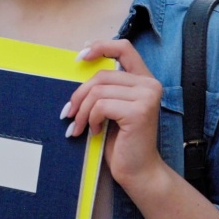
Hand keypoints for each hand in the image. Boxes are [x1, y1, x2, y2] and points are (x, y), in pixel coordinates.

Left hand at [65, 40, 165, 188]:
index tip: (80, 57)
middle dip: (79, 96)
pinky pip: (101, 106)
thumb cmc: (121, 142)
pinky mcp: (139, 111)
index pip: (124, 48)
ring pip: (98, 91)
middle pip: (101, 75)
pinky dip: (91, 119)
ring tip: (80, 127)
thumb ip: (105, 88)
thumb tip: (79, 65)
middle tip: (69, 114)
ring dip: (82, 111)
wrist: (138, 171)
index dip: (100, 47)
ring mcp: (147, 96)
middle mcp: (150, 84)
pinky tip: (94, 132)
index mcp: (144, 80)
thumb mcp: (111, 108)